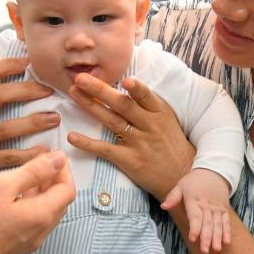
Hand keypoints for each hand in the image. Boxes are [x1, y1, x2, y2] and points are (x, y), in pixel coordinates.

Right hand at [0, 57, 59, 211]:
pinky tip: (45, 151)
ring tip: (55, 118)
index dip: (6, 65)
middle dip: (27, 90)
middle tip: (49, 90)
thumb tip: (22, 71)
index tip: (29, 63)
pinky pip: (8, 155)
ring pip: (6, 127)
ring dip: (34, 122)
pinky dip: (30, 153)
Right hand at [0, 150, 75, 253]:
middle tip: (41, 161)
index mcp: (42, 216)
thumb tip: (59, 159)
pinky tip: (14, 195)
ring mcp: (29, 242)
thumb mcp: (3, 185)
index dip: (64, 170)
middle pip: (60, 202)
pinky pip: (34, 222)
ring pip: (47, 212)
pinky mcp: (16, 247)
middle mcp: (41, 232)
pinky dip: (32, 204)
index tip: (53, 155)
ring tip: (27, 174)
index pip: (68, 190)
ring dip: (43, 192)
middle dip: (55, 180)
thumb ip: (34, 171)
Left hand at [67, 73, 194, 200]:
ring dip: (91, 106)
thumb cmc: (170, 142)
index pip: (147, 97)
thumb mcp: (166, 119)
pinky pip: (106, 150)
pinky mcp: (130, 161)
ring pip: (112, 121)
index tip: (125, 78)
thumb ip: (147, 103)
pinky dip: (88, 143)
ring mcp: (139, 143)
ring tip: (74, 94)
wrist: (182, 175)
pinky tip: (72, 136)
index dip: (137, 89)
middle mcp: (150, 126)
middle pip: (123, 105)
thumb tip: (124, 81)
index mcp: (159, 112)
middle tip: (80, 78)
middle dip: (100, 90)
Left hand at [161, 168, 231, 253]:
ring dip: (217, 237)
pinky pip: (226, 221)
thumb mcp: (180, 185)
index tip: (193, 239)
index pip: (195, 216)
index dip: (194, 228)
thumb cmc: (193, 180)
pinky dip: (227, 231)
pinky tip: (227, 242)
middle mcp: (207, 206)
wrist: (213, 171)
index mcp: (194, 200)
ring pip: (217, 224)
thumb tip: (163, 207)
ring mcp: (216, 208)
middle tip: (204, 250)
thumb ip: (172, 197)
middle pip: (207, 223)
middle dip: (206, 238)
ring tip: (216, 249)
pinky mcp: (224, 209)